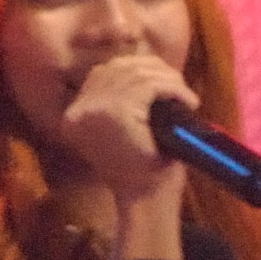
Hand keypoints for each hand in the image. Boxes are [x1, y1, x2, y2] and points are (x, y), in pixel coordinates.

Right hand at [56, 50, 195, 207]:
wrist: (147, 197)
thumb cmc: (141, 166)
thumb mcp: (124, 127)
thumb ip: (121, 98)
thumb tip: (142, 62)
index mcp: (73, 115)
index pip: (102, 72)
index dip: (135, 68)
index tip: (161, 79)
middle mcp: (77, 110)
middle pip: (119, 67)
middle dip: (155, 71)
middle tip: (179, 87)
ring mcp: (93, 110)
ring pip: (138, 74)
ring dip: (169, 80)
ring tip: (186, 96)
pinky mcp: (115, 112)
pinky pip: (150, 85)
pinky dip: (174, 89)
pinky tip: (187, 101)